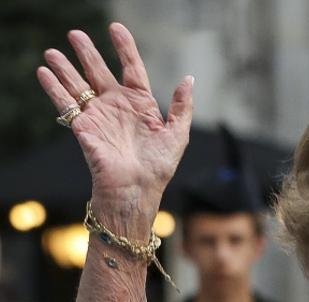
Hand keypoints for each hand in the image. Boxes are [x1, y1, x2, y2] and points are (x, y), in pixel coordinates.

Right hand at [37, 24, 191, 204]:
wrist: (136, 190)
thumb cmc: (158, 167)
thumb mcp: (177, 135)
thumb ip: (182, 107)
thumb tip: (188, 80)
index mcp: (141, 105)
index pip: (132, 69)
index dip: (125, 48)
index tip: (116, 28)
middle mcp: (117, 107)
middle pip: (99, 72)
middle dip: (87, 53)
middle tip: (74, 34)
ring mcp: (99, 116)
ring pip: (78, 85)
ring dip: (64, 68)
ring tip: (52, 53)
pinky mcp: (83, 127)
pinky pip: (66, 104)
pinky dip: (54, 89)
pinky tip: (44, 73)